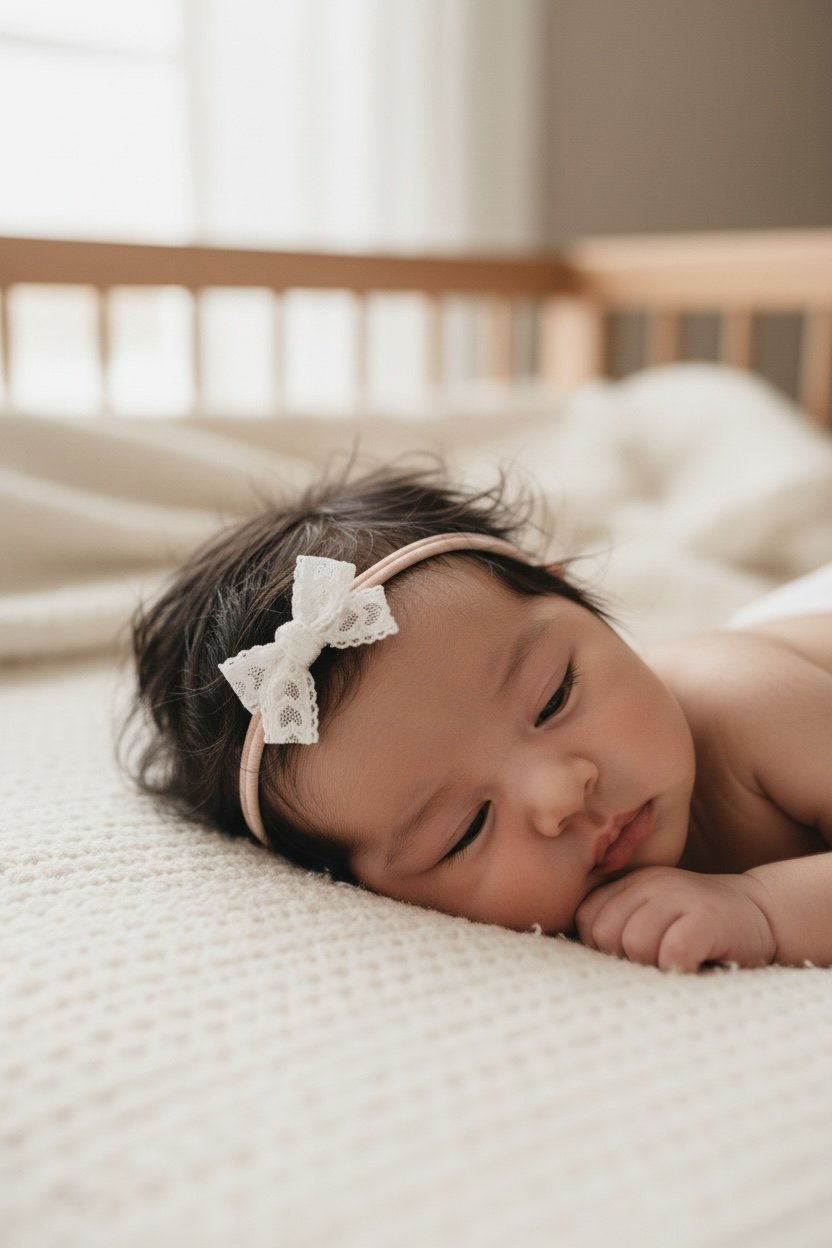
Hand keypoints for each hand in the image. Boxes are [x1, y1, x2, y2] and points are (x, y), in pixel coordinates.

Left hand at [575, 866, 776, 971]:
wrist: (763, 913)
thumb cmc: (699, 929)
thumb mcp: (654, 918)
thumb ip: (620, 927)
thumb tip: (580, 967)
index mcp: (631, 884)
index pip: (588, 919)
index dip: (603, 948)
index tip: (632, 957)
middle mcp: (651, 884)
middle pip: (606, 934)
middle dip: (625, 960)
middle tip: (658, 963)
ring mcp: (679, 896)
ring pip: (635, 943)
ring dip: (655, 966)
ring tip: (679, 962)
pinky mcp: (706, 917)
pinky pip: (672, 952)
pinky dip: (680, 968)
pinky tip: (696, 964)